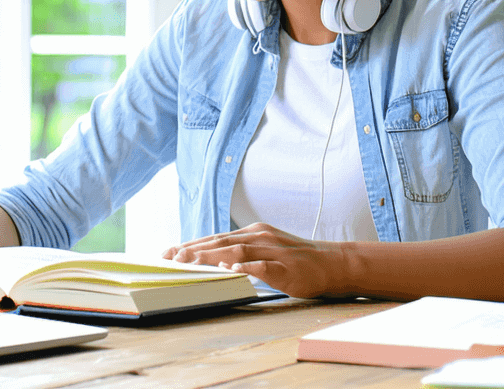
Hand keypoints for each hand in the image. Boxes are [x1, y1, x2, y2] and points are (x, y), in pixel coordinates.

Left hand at [162, 222, 346, 298]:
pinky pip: (263, 266)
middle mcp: (260, 237)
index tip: (168, 252)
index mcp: (253, 233)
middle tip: (170, 257)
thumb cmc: (298, 260)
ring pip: (236, 251)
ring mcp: (273, 251)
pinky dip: (246, 267)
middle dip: (192, 250)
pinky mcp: (285, 266)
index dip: (191, 244)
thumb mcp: (267, 249)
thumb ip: (244, 252)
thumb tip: (215, 259)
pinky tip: (231, 269)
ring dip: (210, 256)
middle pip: (220, 242)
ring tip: (189, 262)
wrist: (334, 262)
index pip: (216, 238)